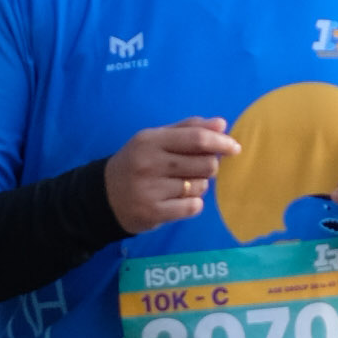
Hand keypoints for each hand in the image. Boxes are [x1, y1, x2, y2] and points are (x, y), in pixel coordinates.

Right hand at [107, 119, 240, 233]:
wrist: (103, 196)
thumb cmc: (137, 163)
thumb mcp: (155, 139)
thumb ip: (188, 129)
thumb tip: (222, 124)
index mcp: (150, 141)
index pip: (196, 138)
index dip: (221, 142)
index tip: (234, 147)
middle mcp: (149, 164)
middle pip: (205, 164)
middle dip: (209, 166)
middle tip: (197, 169)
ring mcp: (151, 190)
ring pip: (200, 186)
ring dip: (199, 186)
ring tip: (181, 185)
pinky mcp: (154, 212)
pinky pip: (192, 207)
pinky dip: (192, 204)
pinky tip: (178, 200)